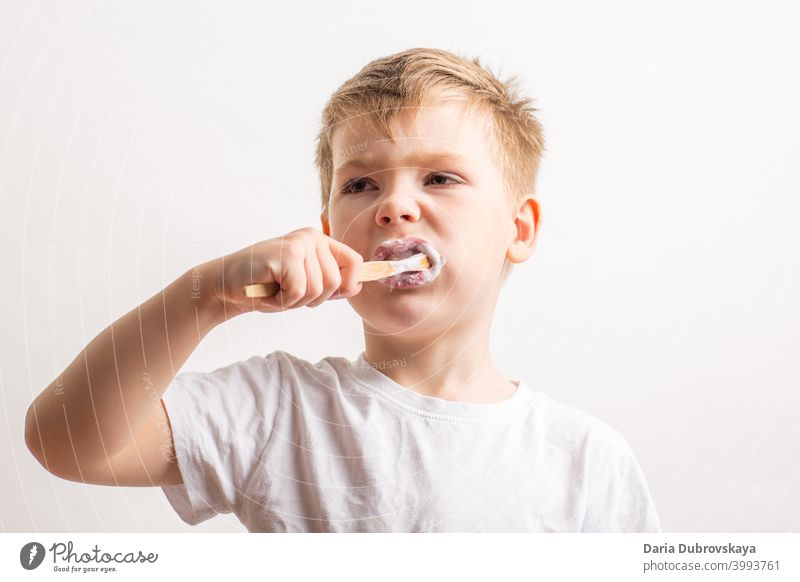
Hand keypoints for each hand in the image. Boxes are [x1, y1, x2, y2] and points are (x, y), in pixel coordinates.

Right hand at [208, 227, 362, 317]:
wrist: (227, 286)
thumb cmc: (267, 286)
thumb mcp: (306, 283)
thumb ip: (331, 282)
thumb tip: (359, 285)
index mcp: (320, 241)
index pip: (355, 263)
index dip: (349, 286)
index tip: (331, 297)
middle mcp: (312, 237)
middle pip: (336, 284)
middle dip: (313, 300)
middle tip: (288, 294)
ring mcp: (298, 244)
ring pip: (317, 290)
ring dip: (294, 302)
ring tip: (276, 292)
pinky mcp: (284, 256)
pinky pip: (298, 293)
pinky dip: (281, 302)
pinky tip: (267, 293)